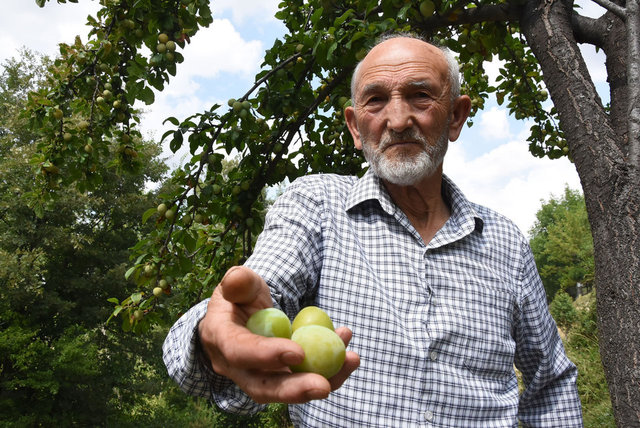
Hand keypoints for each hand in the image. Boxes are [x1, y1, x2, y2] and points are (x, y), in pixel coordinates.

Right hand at [197, 266, 359, 403]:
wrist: (244, 315)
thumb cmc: (240, 295)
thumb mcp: (239, 282)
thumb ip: (239, 280)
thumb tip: (237, 280)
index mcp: (220, 338)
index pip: (239, 352)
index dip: (265, 354)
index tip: (297, 352)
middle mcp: (235, 367)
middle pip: (262, 387)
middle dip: (294, 389)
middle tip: (324, 385)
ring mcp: (258, 377)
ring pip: (288, 388)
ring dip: (323, 379)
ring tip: (351, 360)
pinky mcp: (281, 378)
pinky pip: (305, 378)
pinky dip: (330, 369)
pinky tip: (350, 353)